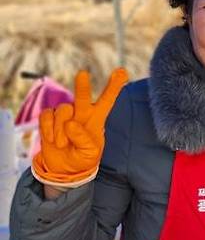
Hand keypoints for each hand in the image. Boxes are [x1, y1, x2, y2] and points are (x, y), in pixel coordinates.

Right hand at [32, 69, 128, 185]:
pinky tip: (52, 140)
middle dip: (83, 86)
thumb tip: (71, 124)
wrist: (63, 168)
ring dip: (60, 129)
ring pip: (62, 110)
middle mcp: (82, 112)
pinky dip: (48, 129)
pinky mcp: (49, 117)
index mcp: (97, 119)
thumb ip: (84, 139)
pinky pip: (47, 116)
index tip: (122, 71)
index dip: (114, 86)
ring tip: (62, 144)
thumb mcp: (90, 153)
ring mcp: (65, 114)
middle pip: (82, 96)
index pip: (107, 100)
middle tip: (83, 74)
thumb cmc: (83, 158)